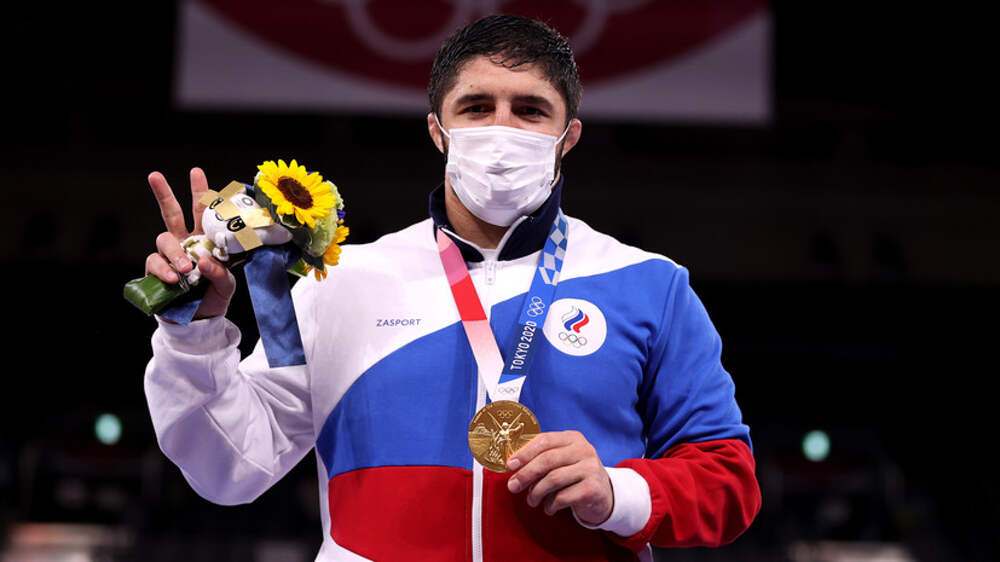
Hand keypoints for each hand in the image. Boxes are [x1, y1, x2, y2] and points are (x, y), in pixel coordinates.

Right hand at [144, 167, 235, 318]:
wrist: (197, 322)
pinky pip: (154, 263)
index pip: (202, 213)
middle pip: (171, 214)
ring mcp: (168, 257)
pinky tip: (174, 278)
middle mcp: (184, 243)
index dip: (200, 193)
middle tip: (154, 175)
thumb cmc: (213, 298)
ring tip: (186, 268)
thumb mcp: (226, 286)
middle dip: (163, 194)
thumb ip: (221, 273)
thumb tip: (204, 260)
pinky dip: (164, 269)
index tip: (196, 172)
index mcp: (204, 240)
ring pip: (163, 239)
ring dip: (175, 252)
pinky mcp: (155, 272)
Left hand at [505, 430, 612, 525]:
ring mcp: (591, 468)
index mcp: (573, 438)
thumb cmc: (574, 476)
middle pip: (547, 460)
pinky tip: (549, 508)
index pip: (544, 440)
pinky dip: (551, 505)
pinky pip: (563, 497)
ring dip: (537, 492)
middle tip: (513, 486)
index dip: (524, 452)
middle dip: (526, 474)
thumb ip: (541, 458)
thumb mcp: (562, 460)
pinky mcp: (593, 488)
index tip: (510, 465)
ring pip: (553, 479)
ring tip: (532, 501)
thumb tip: (513, 466)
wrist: (603, 495)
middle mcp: (584, 450)